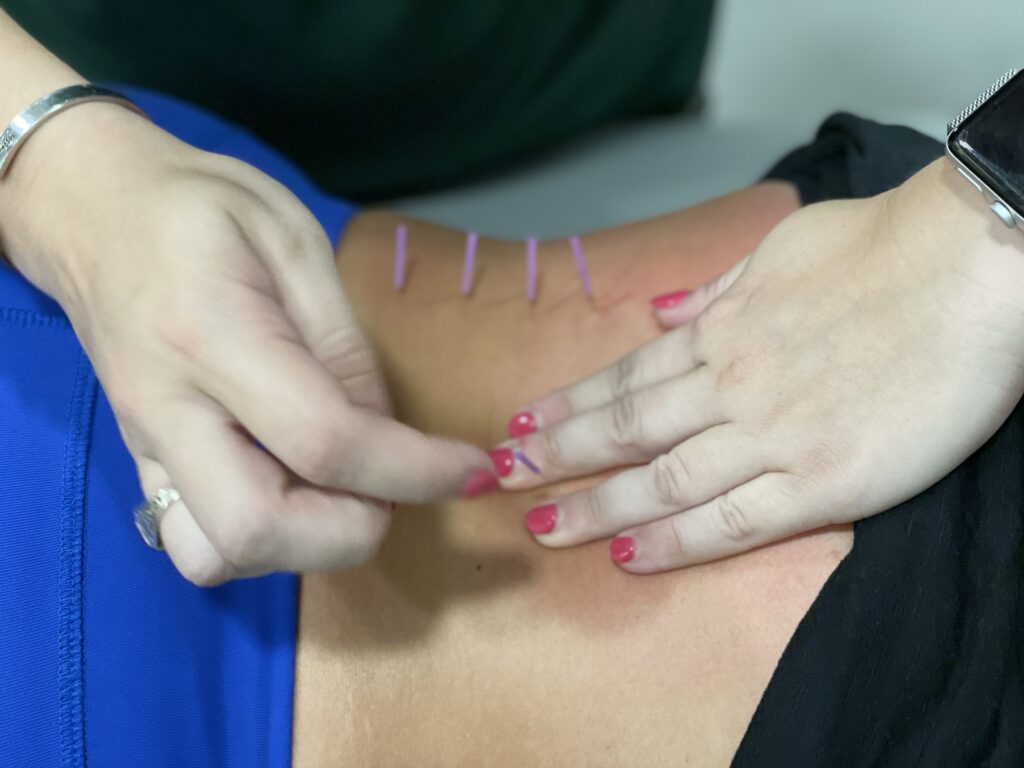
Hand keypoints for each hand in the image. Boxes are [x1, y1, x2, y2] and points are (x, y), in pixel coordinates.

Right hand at [1, 108, 487, 584]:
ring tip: (342, 490)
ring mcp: (145, 446)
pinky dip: (261, 543)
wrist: (93, 210)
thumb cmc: (199, 207)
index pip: (326, 442)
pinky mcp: (141, 463)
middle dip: (351, 530)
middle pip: (258, 530)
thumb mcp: (294, 242)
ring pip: (216, 557)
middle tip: (392, 485)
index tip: (471, 472)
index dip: (414, 472)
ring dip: (301, 545)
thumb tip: (386, 436)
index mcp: (213, 335)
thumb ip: (343, 346)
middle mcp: (169, 409)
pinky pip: (195, 543)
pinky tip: (292, 490)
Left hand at [493, 160, 1023, 571]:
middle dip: (559, 455)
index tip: (523, 424)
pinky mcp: (822, 480)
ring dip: (597, 505)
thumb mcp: (781, 249)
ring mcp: (770, 435)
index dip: (570, 404)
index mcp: (723, 330)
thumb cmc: (882, 247)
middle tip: (505, 479)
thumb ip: (716, 288)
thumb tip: (663, 306)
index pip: (627, 376)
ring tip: (543, 528)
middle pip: (625, 428)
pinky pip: (731, 521)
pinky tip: (630, 558)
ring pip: (662, 479)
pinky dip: (675, 542)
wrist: (968, 266)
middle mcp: (730, 384)